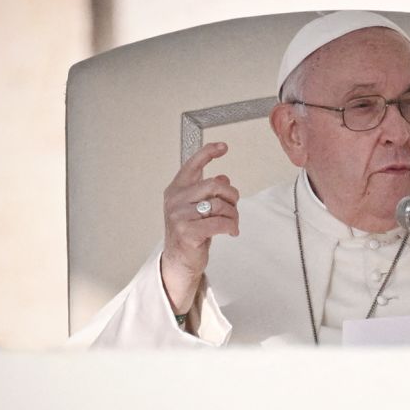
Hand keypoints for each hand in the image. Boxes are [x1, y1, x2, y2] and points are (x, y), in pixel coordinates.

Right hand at [160, 142, 239, 313]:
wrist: (180, 262)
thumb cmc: (190, 234)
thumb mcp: (198, 209)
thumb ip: (207, 193)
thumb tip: (223, 177)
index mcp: (176, 190)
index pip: (192, 165)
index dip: (208, 152)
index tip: (223, 147)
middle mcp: (175, 200)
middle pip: (215, 185)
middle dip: (231, 195)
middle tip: (234, 206)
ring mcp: (180, 215)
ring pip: (220, 204)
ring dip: (233, 214)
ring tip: (233, 223)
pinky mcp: (188, 231)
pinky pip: (221, 222)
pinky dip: (232, 226)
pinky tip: (231, 231)